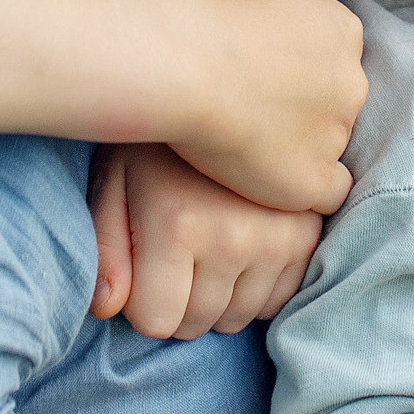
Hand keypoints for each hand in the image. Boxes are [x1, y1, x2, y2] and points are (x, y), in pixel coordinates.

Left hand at [89, 144, 321, 337]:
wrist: (220, 89)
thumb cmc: (155, 142)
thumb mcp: (114, 182)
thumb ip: (106, 249)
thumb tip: (106, 309)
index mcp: (177, 226)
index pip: (157, 322)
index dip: (143, 303)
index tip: (144, 271)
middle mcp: (232, 238)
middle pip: (198, 323)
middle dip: (178, 304)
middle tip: (173, 261)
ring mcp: (277, 237)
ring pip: (239, 317)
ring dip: (217, 299)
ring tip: (205, 252)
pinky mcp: (307, 234)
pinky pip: (277, 299)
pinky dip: (255, 287)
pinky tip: (239, 251)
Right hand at [174, 0, 365, 215]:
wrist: (185, 60)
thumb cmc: (216, 12)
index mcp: (345, 33)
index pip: (338, 65)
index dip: (300, 78)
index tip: (264, 80)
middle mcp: (353, 82)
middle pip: (339, 108)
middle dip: (306, 114)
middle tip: (253, 113)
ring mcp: (336, 133)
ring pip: (330, 150)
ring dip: (300, 151)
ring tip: (250, 146)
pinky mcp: (311, 178)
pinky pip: (327, 194)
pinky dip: (303, 191)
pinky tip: (269, 181)